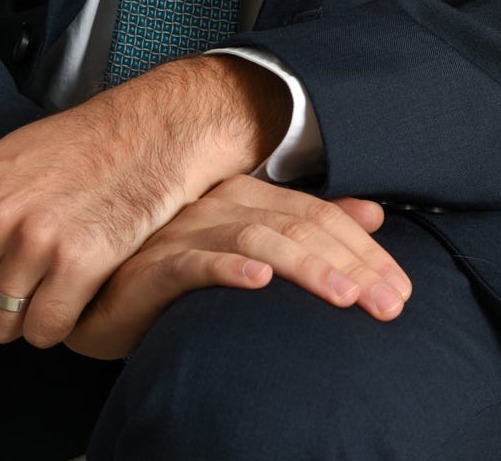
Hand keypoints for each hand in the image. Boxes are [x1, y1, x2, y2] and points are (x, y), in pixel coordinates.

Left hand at [0, 58, 261, 348]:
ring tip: (57, 280)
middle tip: (33, 275)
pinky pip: (44, 333)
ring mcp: (35, 240)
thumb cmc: (78, 147)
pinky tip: (81, 288)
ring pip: (1, 327)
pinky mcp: (78, 263)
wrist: (150, 131)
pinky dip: (62, 323)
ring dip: (28, 316)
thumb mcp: (5, 163)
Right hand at [64, 175, 413, 359]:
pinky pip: (193, 263)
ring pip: (257, 238)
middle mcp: (219, 204)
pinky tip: (257, 281)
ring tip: (345, 296)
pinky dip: (228, 268)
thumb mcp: (250, 251)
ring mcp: (185, 232)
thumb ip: (309, 230)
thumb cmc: (176, 275)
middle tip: (392, 304)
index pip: (317, 217)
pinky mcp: (151, 265)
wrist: (99, 294)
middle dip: (351, 265)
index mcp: (246, 196)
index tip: (401, 291)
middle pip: (298, 227)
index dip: (363, 250)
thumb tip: (373, 213)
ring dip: (305, 266)